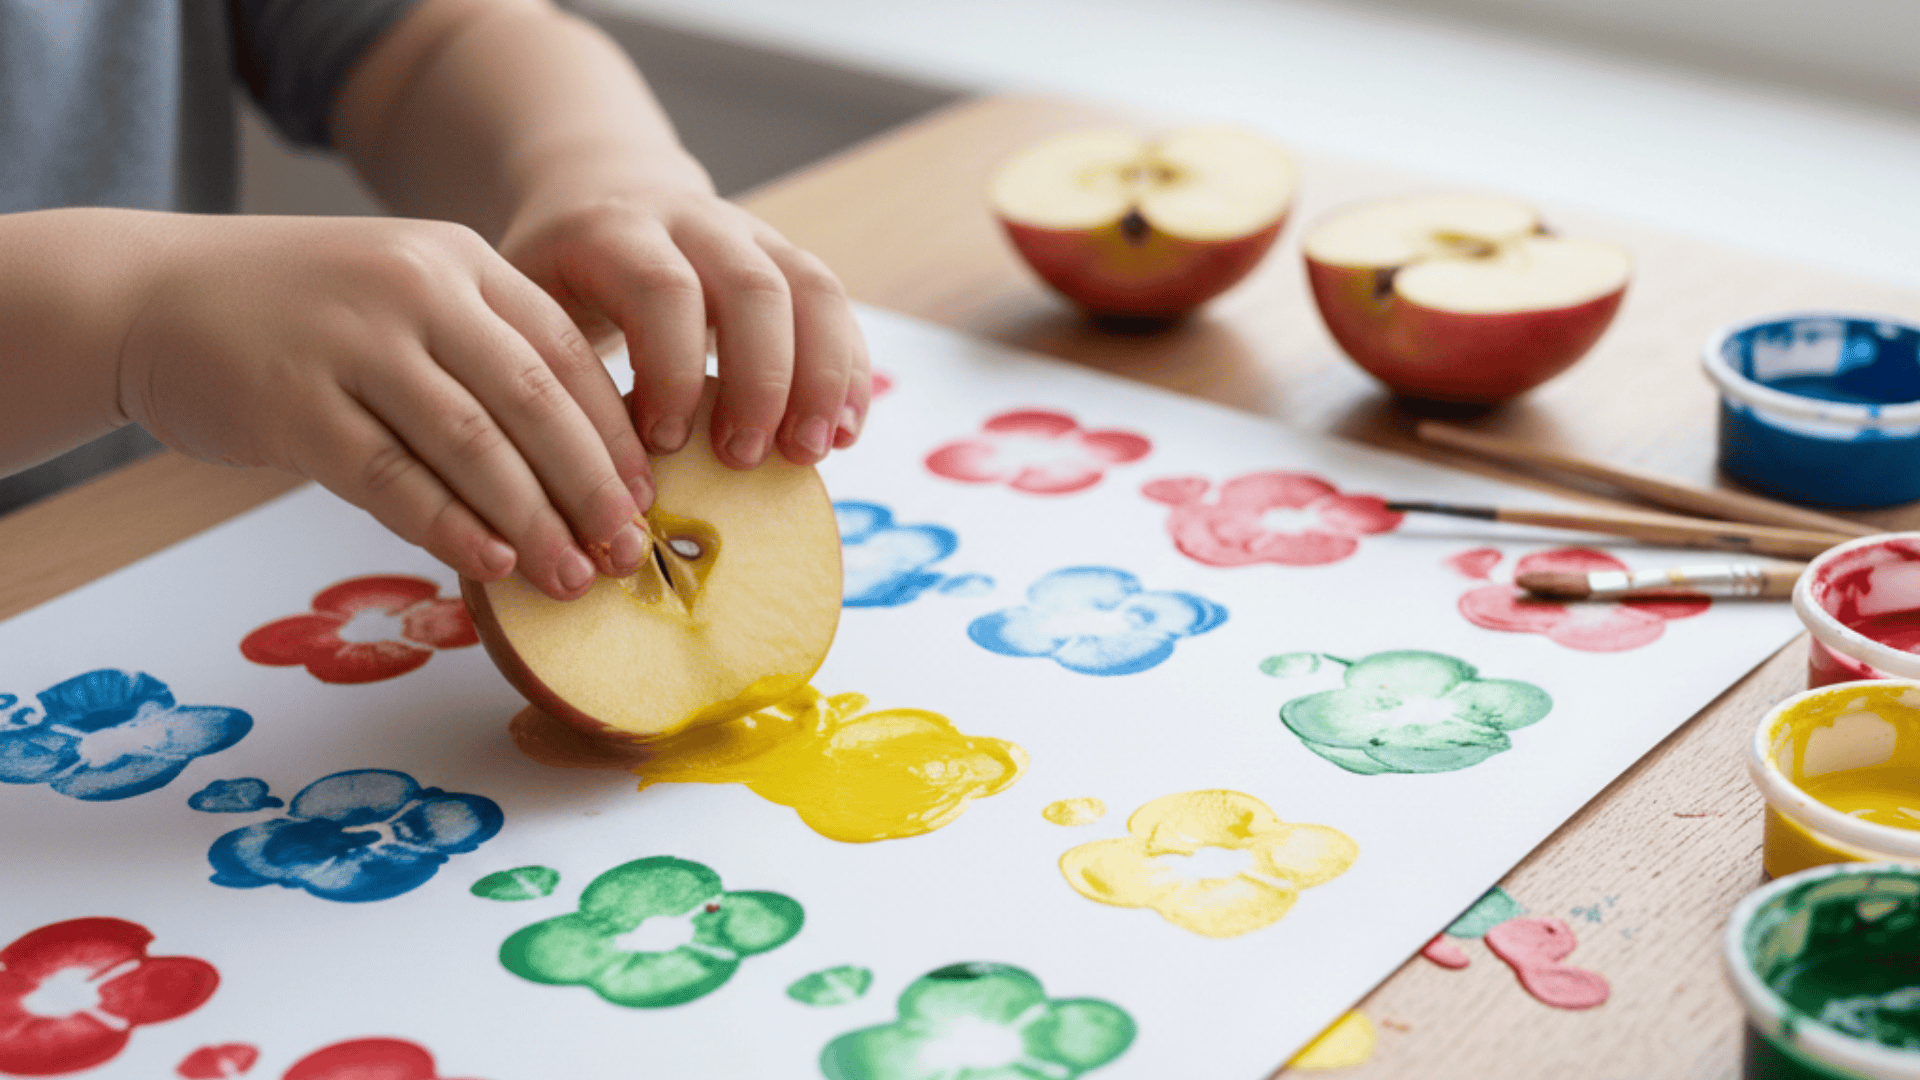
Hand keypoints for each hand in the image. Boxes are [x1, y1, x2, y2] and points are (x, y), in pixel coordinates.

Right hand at [117, 214, 651, 600]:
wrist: (150, 295)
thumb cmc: (301, 314)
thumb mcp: (406, 295)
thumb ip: (486, 354)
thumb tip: (585, 465)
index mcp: (460, 259)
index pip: (567, 352)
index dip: (614, 434)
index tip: (647, 500)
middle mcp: (415, 288)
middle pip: (535, 401)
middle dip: (591, 487)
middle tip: (624, 552)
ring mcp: (352, 343)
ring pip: (472, 445)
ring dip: (533, 522)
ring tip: (570, 577)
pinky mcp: (293, 403)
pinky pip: (391, 478)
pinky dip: (449, 527)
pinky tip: (490, 565)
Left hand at [498, 180, 871, 468]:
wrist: (601, 193)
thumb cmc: (557, 278)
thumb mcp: (528, 306)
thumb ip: (552, 372)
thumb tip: (579, 485)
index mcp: (615, 231)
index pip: (661, 289)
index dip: (672, 368)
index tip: (666, 444)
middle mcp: (693, 222)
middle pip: (752, 288)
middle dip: (760, 380)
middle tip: (744, 459)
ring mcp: (752, 235)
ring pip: (811, 289)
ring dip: (822, 378)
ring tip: (811, 452)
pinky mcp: (790, 259)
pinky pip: (837, 307)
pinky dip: (850, 371)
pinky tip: (847, 433)